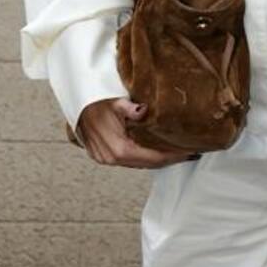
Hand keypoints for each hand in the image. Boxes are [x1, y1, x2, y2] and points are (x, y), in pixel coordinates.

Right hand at [76, 98, 195, 167]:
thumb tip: (143, 111)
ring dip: (158, 159)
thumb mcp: (115, 102)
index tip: (190, 152)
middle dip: (170, 159)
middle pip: (149, 164)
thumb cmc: (96, 102)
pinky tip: (156, 151)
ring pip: (140, 164)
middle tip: (189, 153)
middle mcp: (113, 158)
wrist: (76, 106)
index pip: (154, 157)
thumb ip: (131, 109)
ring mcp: (107, 159)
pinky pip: (131, 161)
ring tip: (177, 152)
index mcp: (119, 149)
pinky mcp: (104, 157)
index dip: (173, 156)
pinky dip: (145, 157)